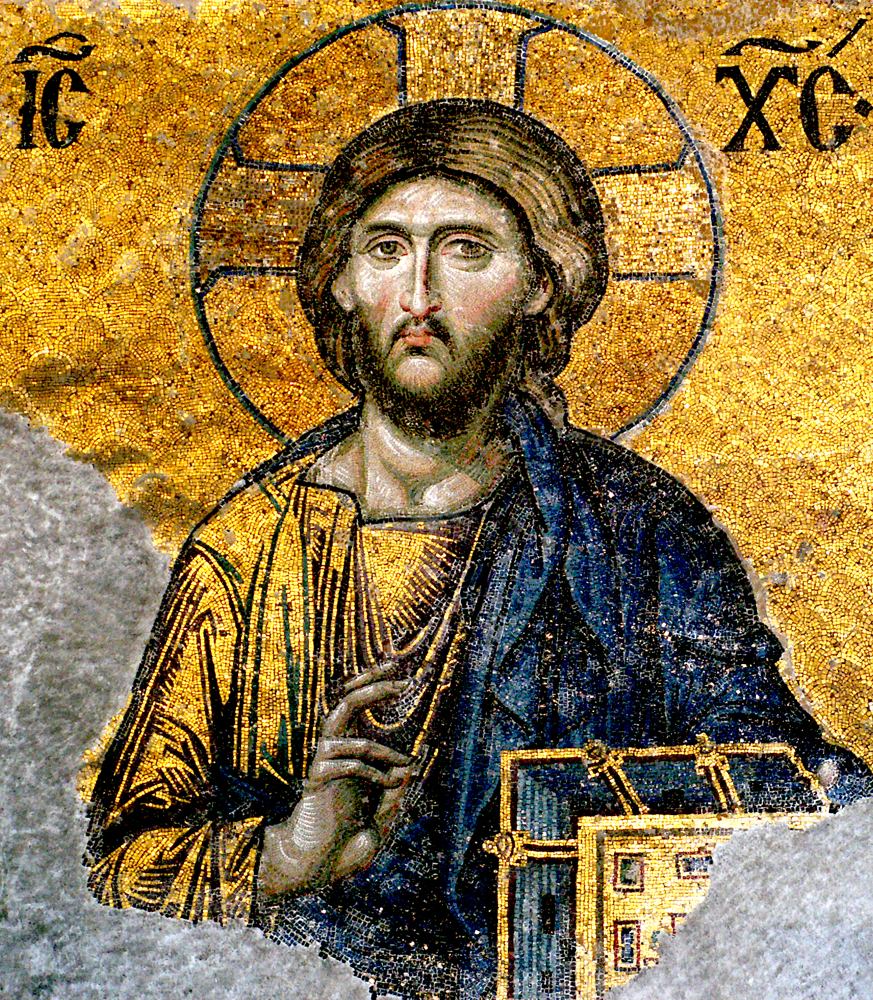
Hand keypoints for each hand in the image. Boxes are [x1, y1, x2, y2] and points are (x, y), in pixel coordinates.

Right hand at [260, 665, 413, 896]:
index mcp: (348, 754)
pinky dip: (375, 770)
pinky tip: (389, 785)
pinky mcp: (318, 775)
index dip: (375, 687)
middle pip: (347, 700)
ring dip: (384, 746)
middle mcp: (334, 751)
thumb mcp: (380, 815)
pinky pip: (350, 760)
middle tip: (401, 676)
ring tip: (407, 764)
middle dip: (372, 683)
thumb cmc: (344, 844)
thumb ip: (394, 791)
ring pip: (348, 727)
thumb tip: (411, 765)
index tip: (402, 675)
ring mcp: (324, 761)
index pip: (357, 709)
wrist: (314, 869)